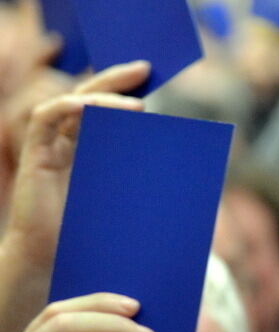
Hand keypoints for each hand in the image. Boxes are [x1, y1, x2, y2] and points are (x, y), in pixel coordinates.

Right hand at [4, 61, 149, 268]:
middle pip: (92, 95)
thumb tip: (190, 159)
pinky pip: (47, 117)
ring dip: (103, 95)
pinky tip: (90, 106)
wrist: (51, 262)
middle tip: (145, 68)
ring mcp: (51, 145)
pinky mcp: (35, 154)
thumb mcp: (127, 195)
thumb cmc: (90, 234)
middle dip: (117, 78)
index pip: (108, 106)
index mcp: (92, 147)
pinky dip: (69, 106)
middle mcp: (70, 140)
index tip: (153, 75)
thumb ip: (145, 174)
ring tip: (136, 103)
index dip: (127, 87)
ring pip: (74, 101)